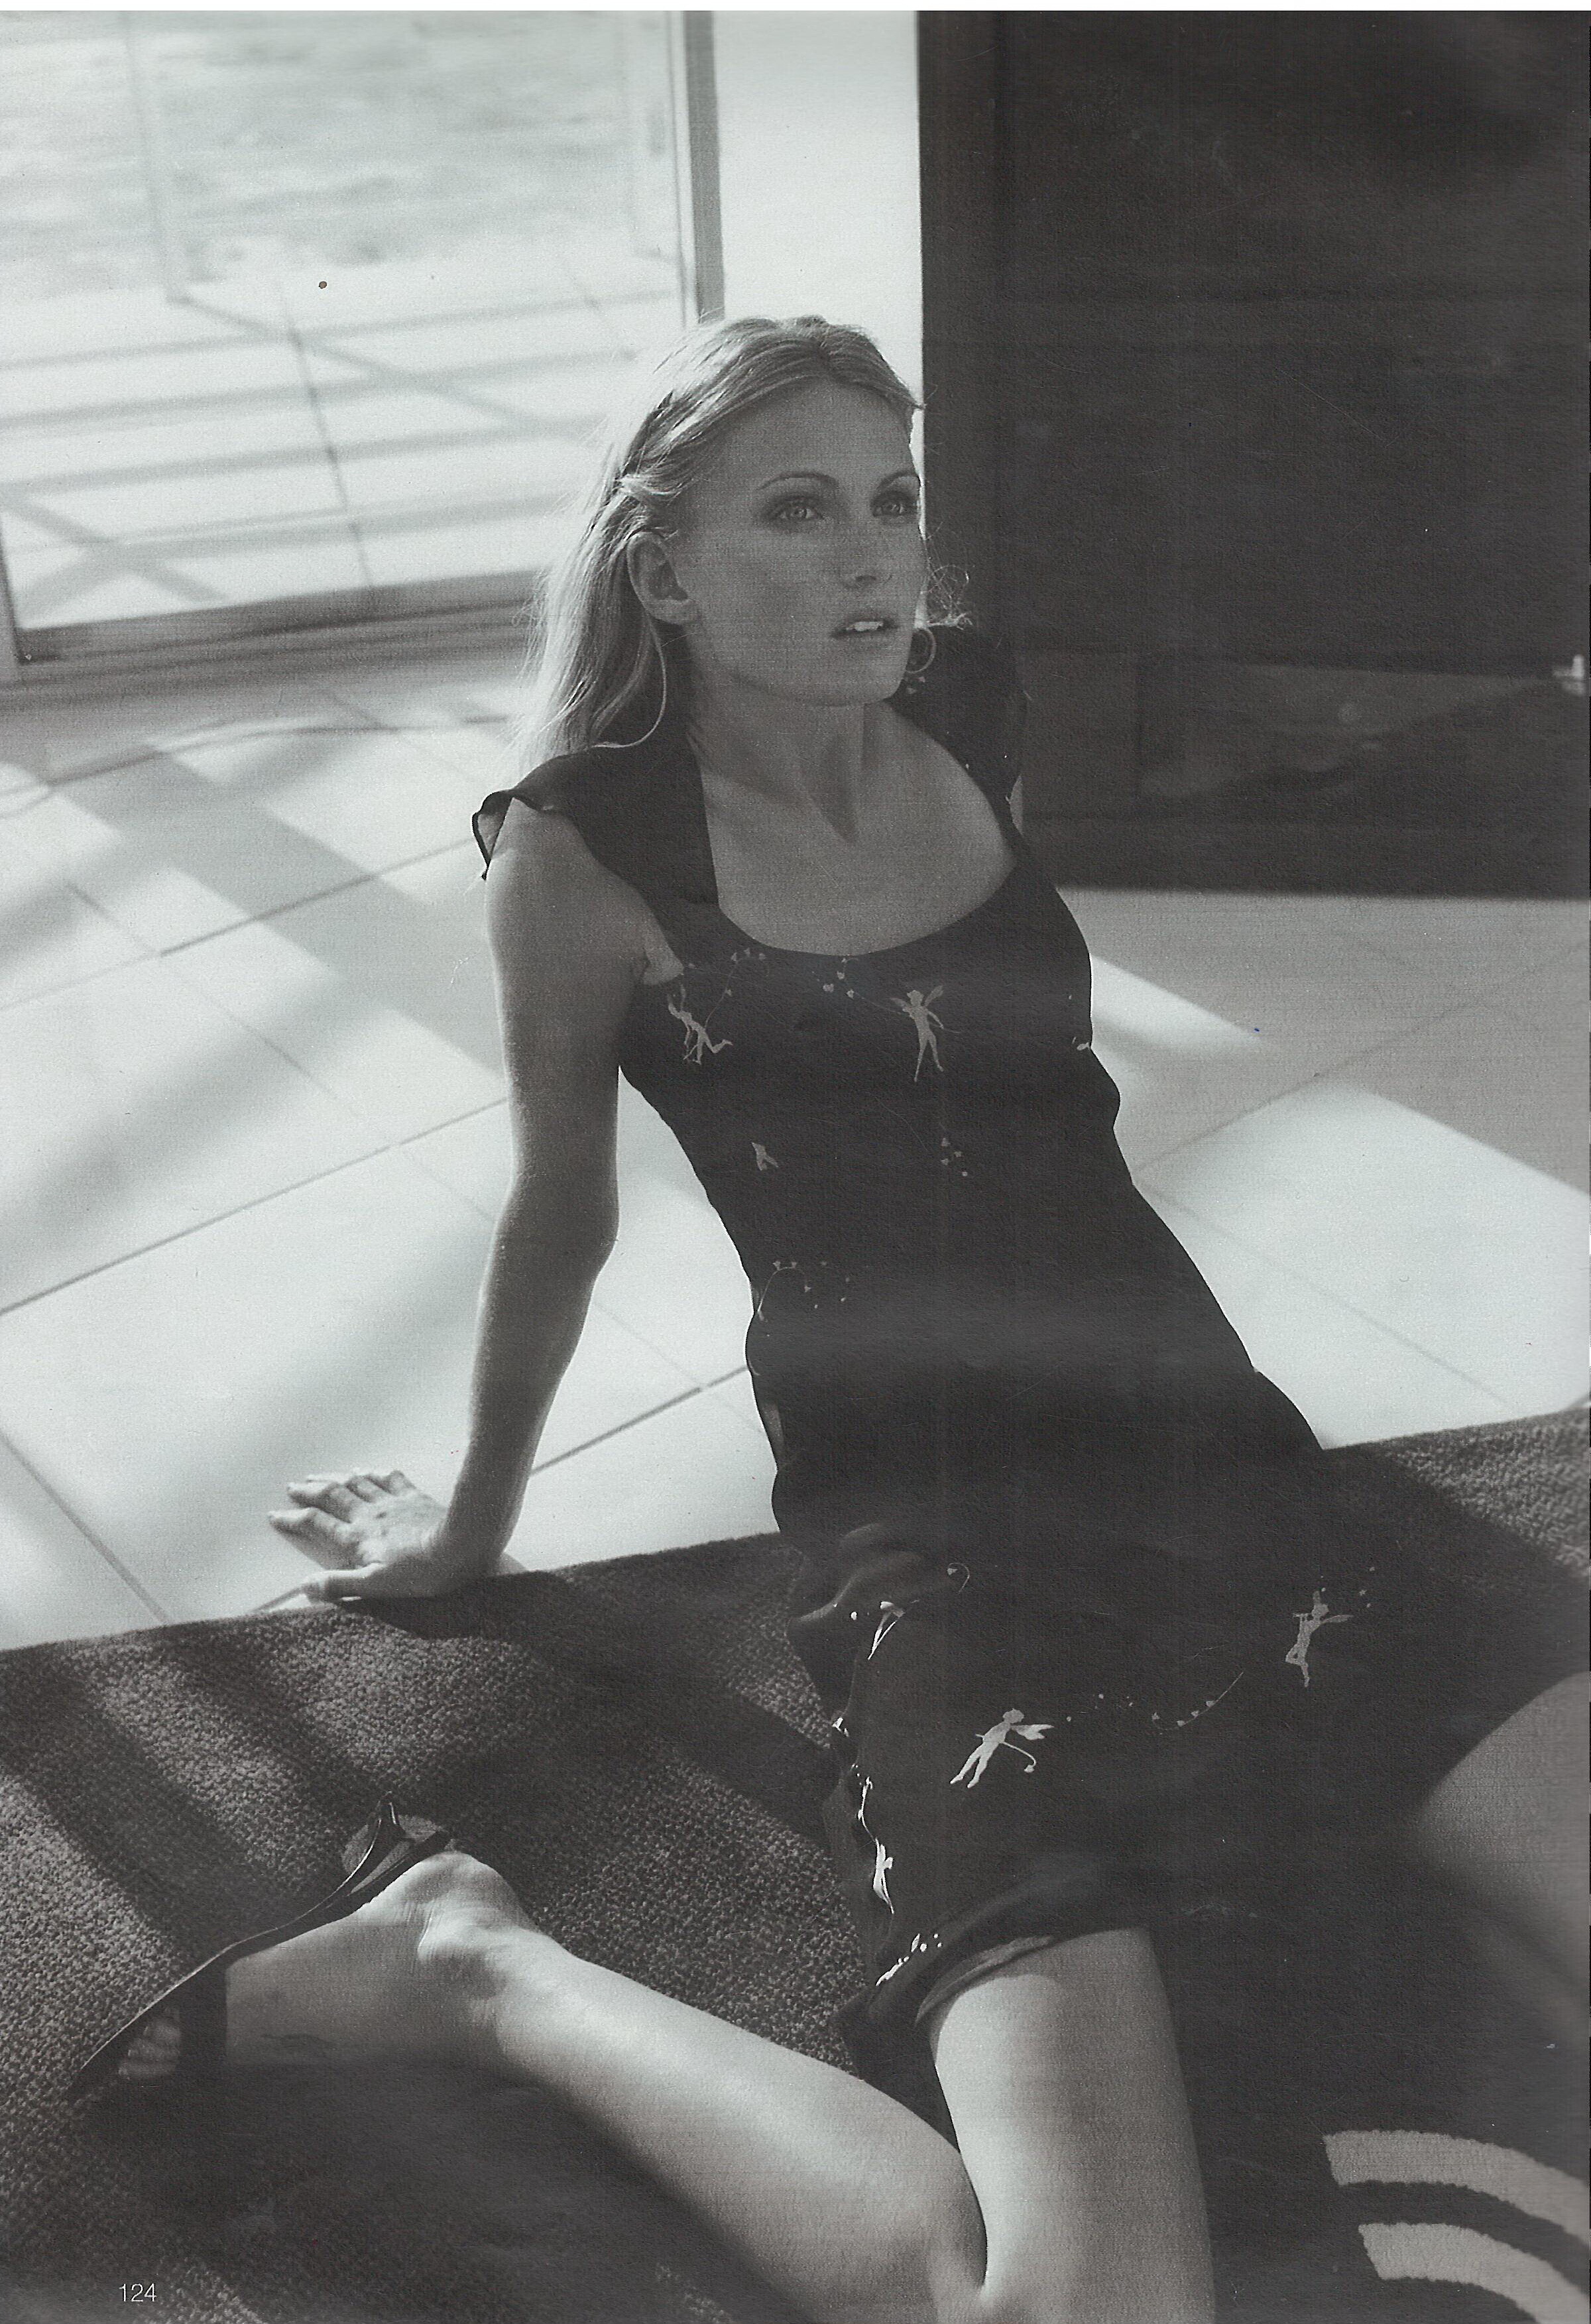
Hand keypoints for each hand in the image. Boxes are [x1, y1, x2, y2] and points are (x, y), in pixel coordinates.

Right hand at [268, 1471, 485, 1602]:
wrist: (461, 1546)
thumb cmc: (420, 1573)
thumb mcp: (375, 1587)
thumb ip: (339, 1585)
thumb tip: (306, 1585)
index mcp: (356, 1537)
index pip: (316, 1524)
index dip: (293, 1519)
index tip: (275, 1515)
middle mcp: (369, 1514)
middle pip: (331, 1496)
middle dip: (308, 1491)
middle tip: (292, 1487)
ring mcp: (391, 1502)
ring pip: (355, 1483)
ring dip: (333, 1478)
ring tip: (318, 1475)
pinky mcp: (413, 1497)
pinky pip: (388, 1478)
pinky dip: (372, 1473)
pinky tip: (366, 1470)